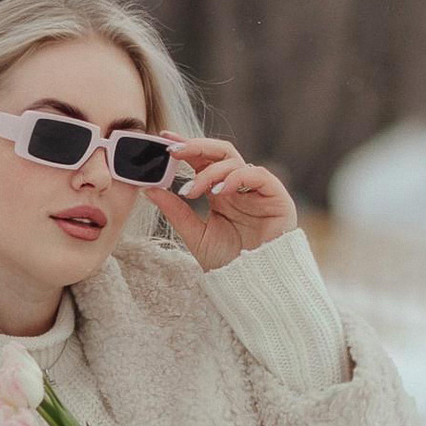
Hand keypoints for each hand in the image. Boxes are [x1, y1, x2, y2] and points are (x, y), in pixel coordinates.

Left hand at [159, 134, 297, 272]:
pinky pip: (258, 174)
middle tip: (173, 151)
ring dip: (210, 172)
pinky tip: (220, 191)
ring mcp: (258, 190)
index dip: (186, 147)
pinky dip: (237, 177)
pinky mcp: (276, 197)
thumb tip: (149, 189)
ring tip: (193, 191)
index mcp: (221, 192)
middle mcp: (239, 186)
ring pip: (234, 161)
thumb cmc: (228, 263)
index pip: (203, 160)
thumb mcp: (195, 234)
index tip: (164, 139)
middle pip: (220, 152)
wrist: (253, 286)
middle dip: (196, 146)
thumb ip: (176, 211)